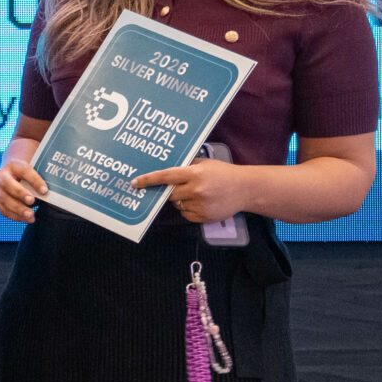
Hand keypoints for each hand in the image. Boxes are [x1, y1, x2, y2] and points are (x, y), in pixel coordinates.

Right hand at [0, 156, 48, 223]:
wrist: (13, 175)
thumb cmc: (30, 175)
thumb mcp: (36, 171)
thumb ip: (44, 177)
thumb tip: (58, 187)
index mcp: (14, 165)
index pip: (23, 170)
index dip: (34, 180)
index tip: (45, 190)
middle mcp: (2, 175)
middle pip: (7, 183)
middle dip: (19, 192)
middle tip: (32, 201)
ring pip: (3, 198)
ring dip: (17, 208)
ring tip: (31, 216)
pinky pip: (3, 209)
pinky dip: (14, 215)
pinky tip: (26, 219)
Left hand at [132, 155, 250, 222]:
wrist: (246, 189)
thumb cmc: (224, 174)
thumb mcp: (205, 164)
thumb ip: (187, 166)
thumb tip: (166, 171)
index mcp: (194, 174)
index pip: (165, 177)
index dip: (148, 180)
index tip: (135, 183)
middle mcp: (195, 190)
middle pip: (169, 194)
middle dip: (168, 192)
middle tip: (175, 188)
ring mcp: (199, 205)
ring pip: (177, 205)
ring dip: (181, 200)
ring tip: (198, 193)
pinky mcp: (203, 217)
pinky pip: (186, 214)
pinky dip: (189, 209)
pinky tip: (202, 202)